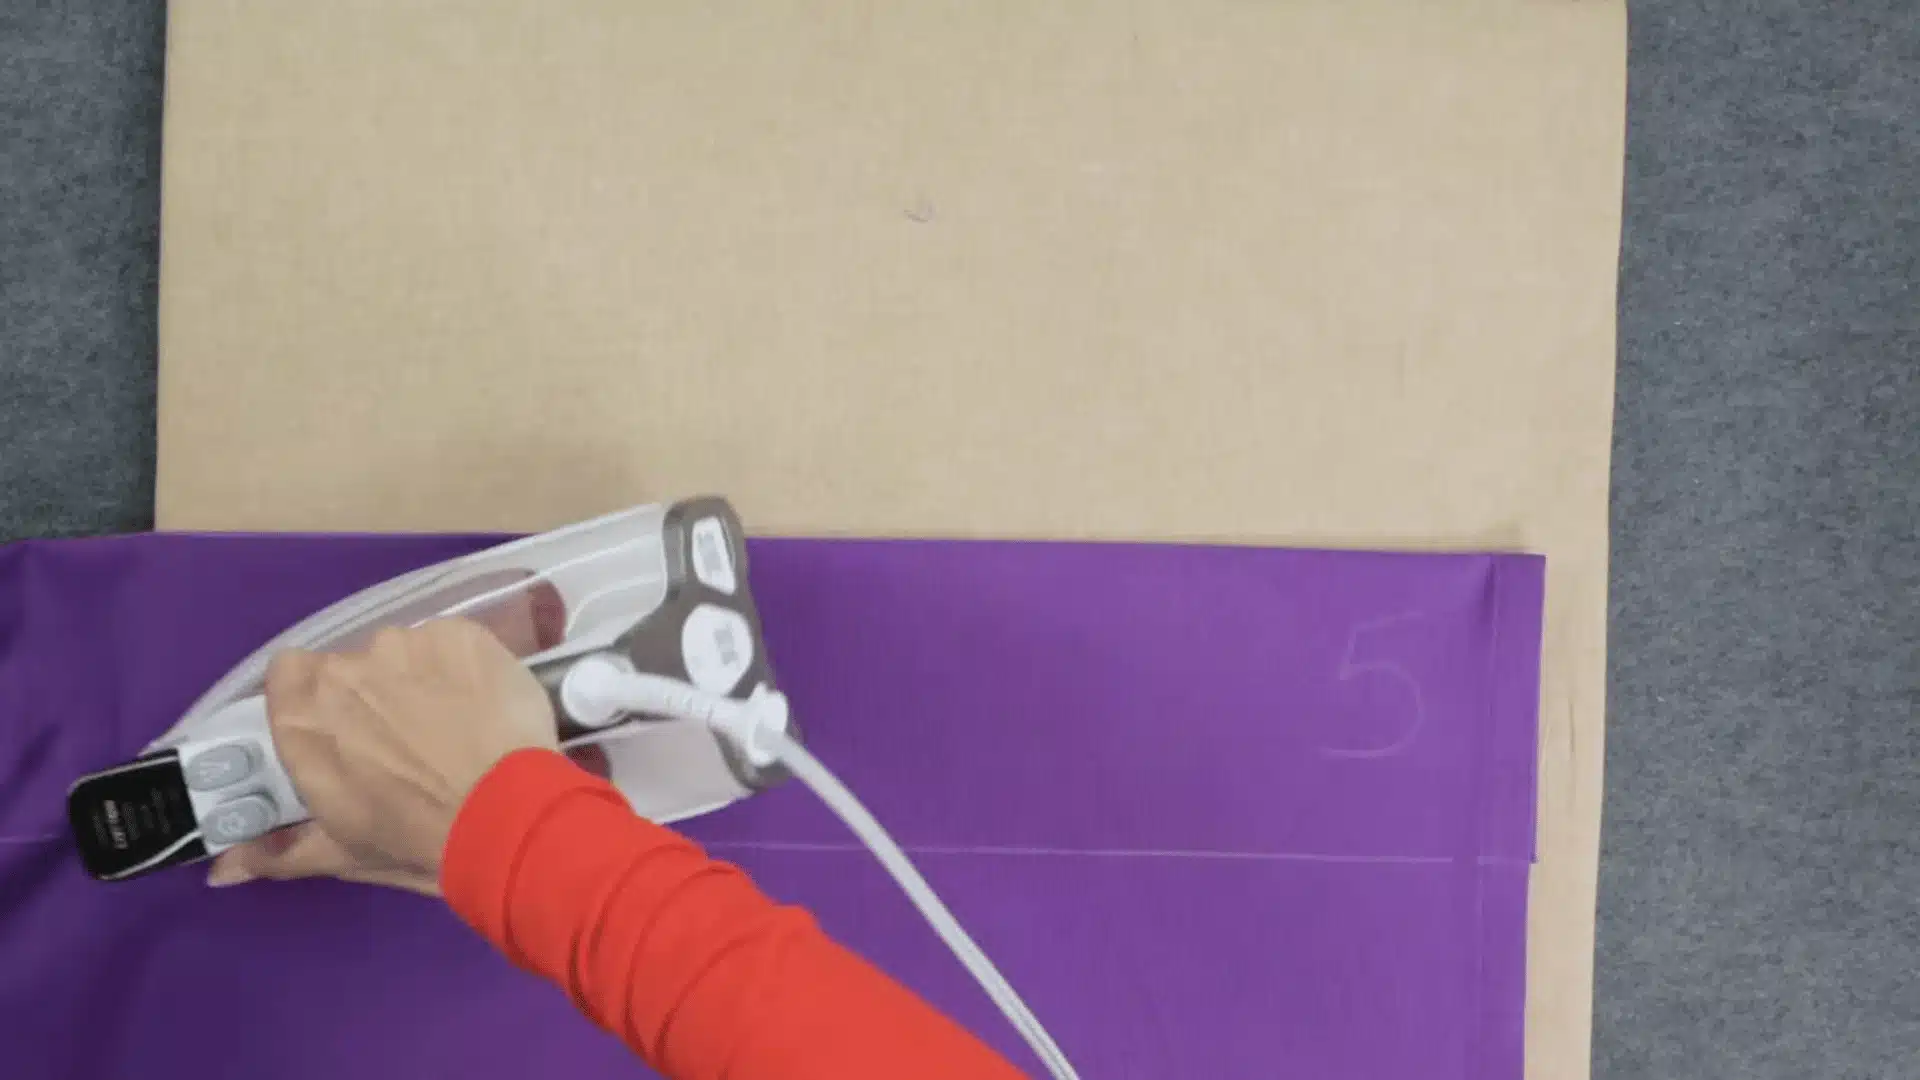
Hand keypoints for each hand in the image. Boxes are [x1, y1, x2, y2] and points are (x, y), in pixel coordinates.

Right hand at [206, 618, 558, 893]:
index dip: (314, 696)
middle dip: (371, 694)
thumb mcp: (340, 852)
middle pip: (350, 664)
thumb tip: (222, 870)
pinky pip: (452, 643)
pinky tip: (483, 706)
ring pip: (404, 651)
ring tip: (453, 725)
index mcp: (303, 713)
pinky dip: (463, 668)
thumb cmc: (413, 838)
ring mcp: (408, 643)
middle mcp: (346, 666)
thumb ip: (277, 851)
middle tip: (405, 739)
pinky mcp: (462, 633)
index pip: (289, 674)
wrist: (505, 816)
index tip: (339, 726)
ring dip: (419, 679)